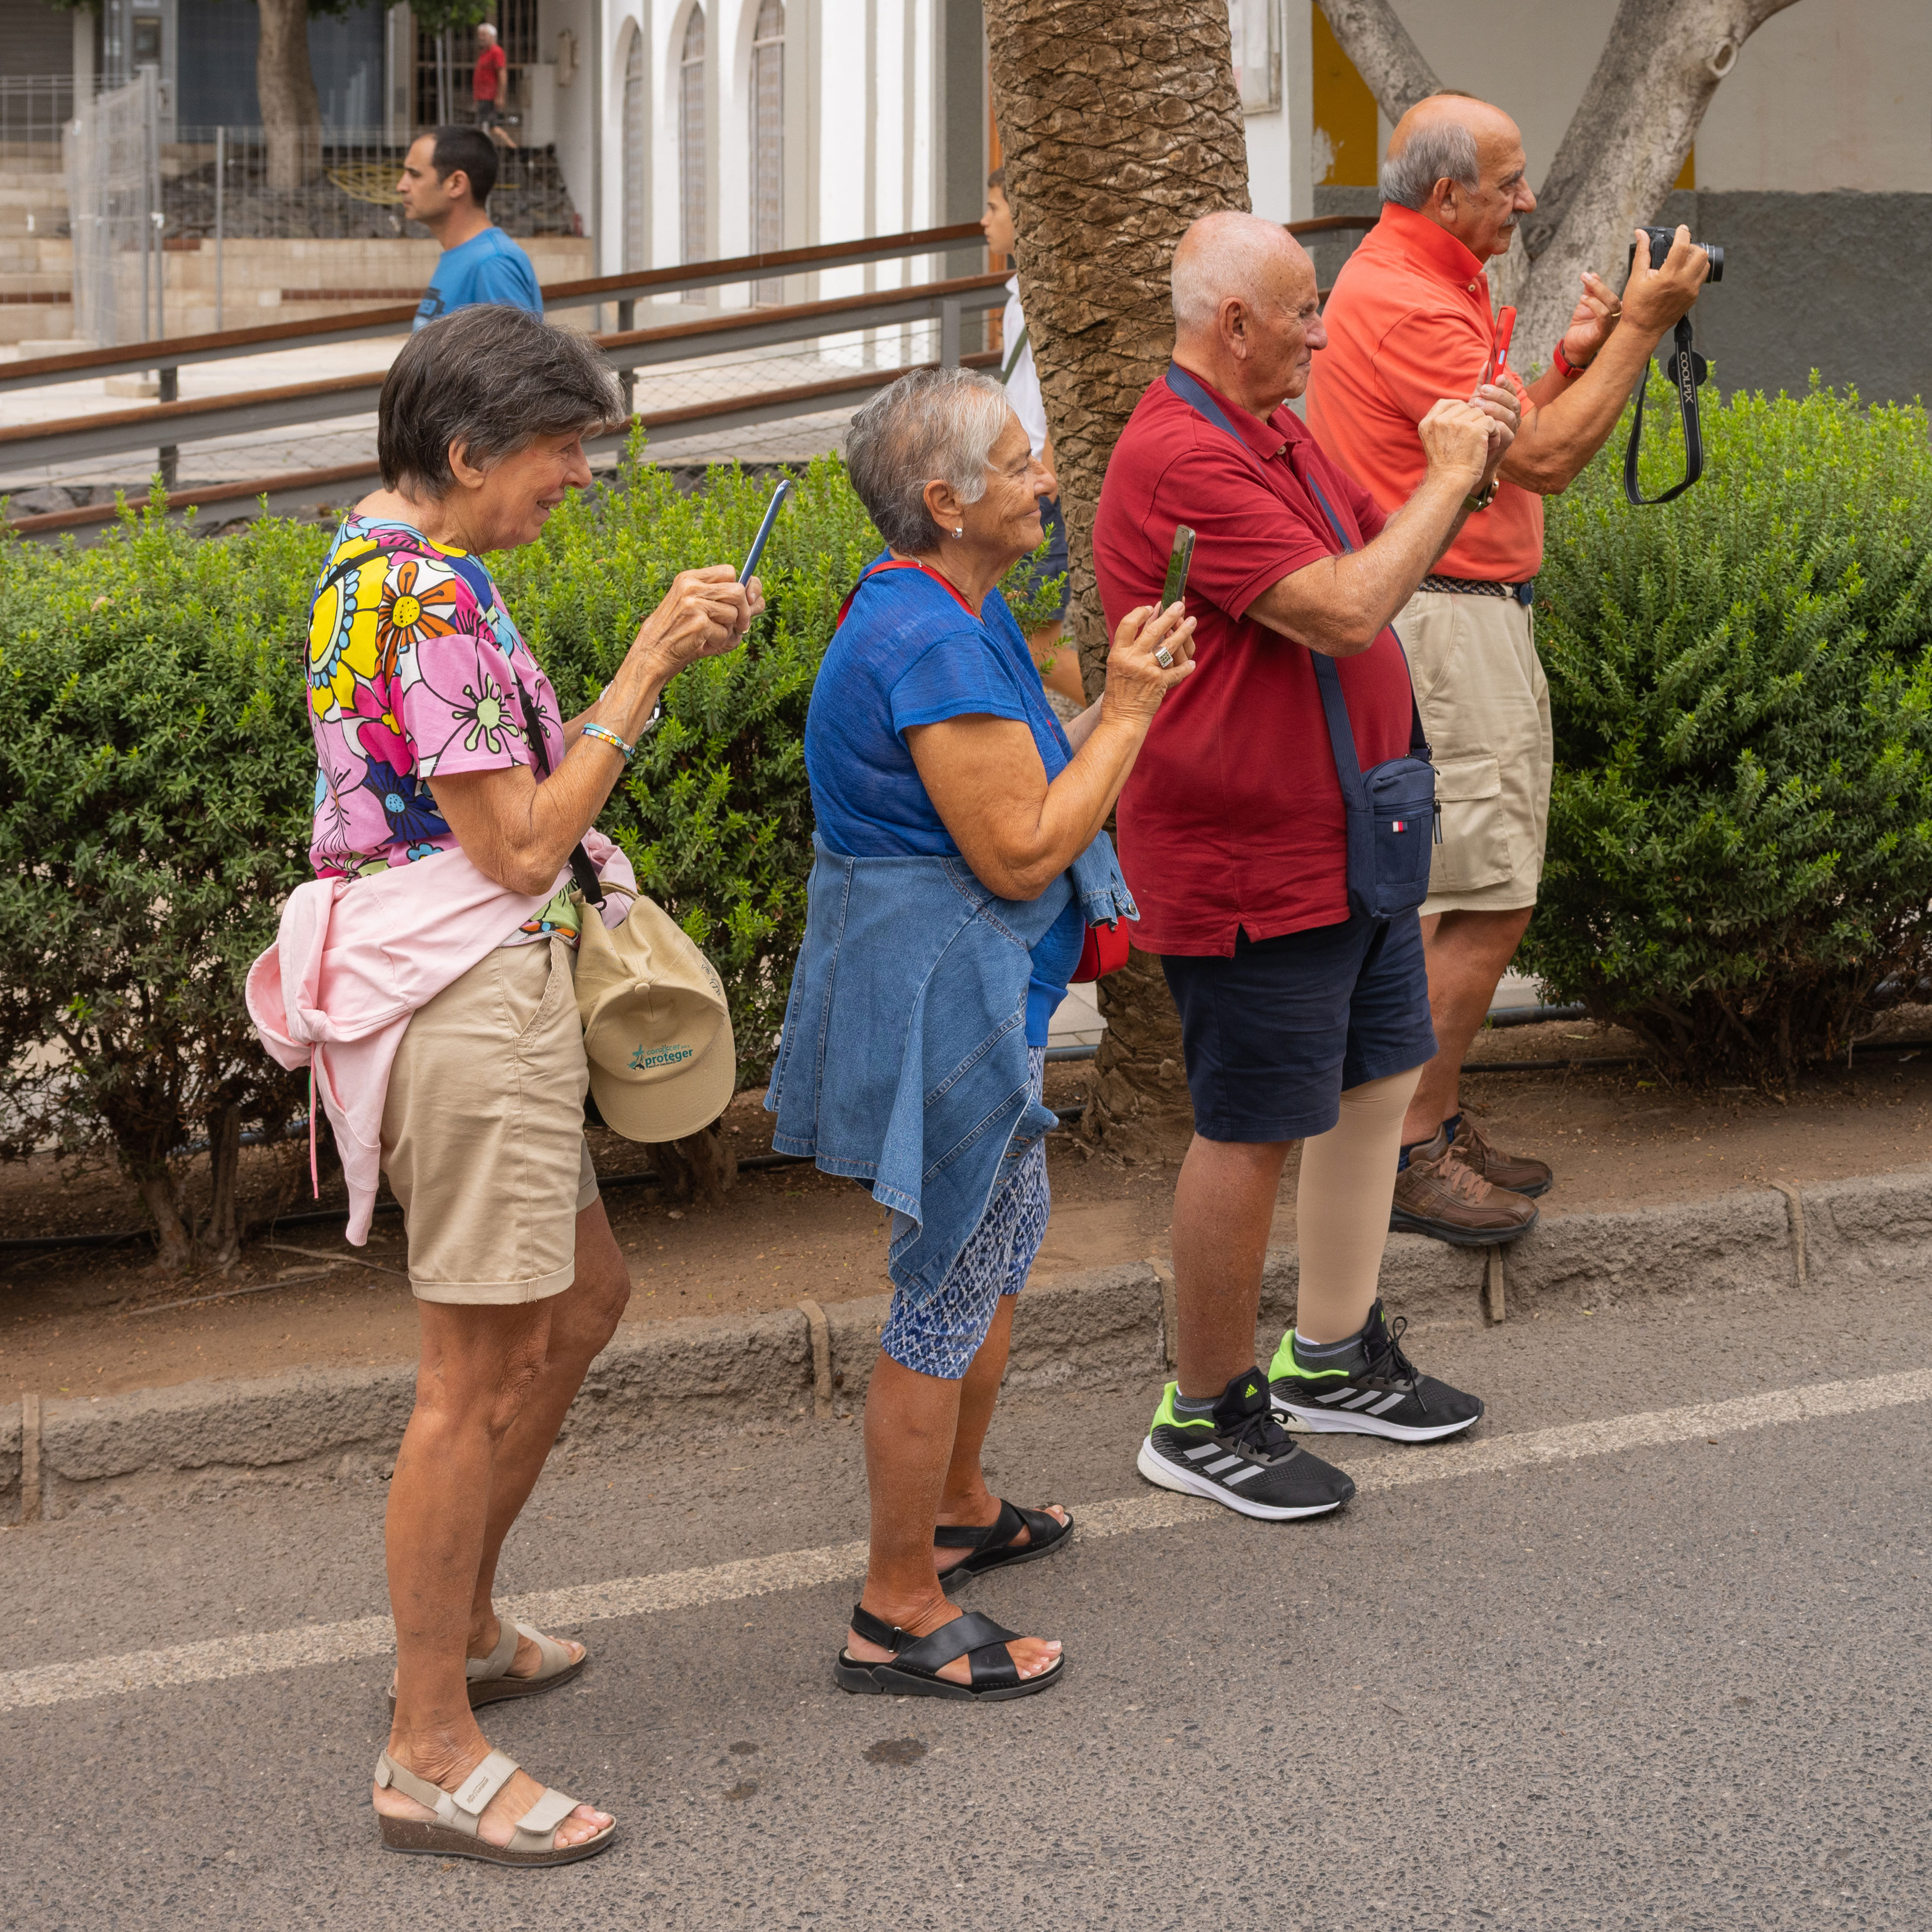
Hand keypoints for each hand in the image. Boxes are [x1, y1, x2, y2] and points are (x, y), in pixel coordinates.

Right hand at [630, 565, 755, 676]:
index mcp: (690, 578)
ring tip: (711, 635)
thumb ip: (726, 601)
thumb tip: (758, 599)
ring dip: (729, 629)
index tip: (749, 601)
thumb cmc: (681, 632)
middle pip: (737, 590)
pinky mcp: (698, 623)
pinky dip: (719, 642)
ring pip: (733, 613)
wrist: (653, 653)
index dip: (744, 586)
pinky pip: (725, 632)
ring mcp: (693, 603)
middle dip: (745, 610)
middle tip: (742, 626)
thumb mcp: (700, 609)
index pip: (729, 571)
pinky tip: (703, 643)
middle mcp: (690, 586)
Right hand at [1102, 599, 1196, 721]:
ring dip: (1183, 632)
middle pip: (1152, 631)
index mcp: (1118, 654)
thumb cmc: (1119, 692)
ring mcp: (1146, 671)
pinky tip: (1192, 663)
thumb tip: (1147, 621)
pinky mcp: (1159, 683)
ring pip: (1169, 646)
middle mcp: (1132, 659)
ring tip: (1193, 621)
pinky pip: (1177, 671)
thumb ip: (1131, 646)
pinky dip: (1186, 667)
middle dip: (1168, 615)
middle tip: (1179, 604)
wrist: (1121, 718)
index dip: (1140, 613)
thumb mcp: (1118, 666)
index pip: (1128, 624)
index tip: (1151, 607)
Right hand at [1418, 397, 1494, 489]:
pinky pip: (1491, 421)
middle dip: (1472, 420)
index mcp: (1427, 422)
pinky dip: (1494, 433)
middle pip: (1466, 407)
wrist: (1450, 482)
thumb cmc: (1446, 466)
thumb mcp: (1433, 441)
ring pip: (1480, 413)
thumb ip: (1442, 424)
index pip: (1447, 403)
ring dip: (1485, 426)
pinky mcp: (1474, 429)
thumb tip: (1463, 407)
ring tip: (1481, 443)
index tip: (1463, 426)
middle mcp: (1440, 420)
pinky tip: (1489, 444)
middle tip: (1473, 438)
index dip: (1459, 411)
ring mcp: (1457, 423)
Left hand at [1469, 379, 1519, 477]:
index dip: (1506, 384)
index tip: (1498, 377)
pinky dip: (1496, 427)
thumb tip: (1487, 363)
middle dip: (1498, 395)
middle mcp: (1513, 415)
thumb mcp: (1477, 401)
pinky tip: (1485, 423)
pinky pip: (1506, 433)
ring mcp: (1511, 429)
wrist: (1472, 451)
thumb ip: (1483, 384)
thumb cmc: (1476, 423)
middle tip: (1483, 391)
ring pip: (1510, 417)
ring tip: (1478, 406)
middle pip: (1513, 402)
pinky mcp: (1506, 443)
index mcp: (1508, 404)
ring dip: (1495, 409)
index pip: (1512, 391)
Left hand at [1558, 270, 1621, 370]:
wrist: (1574, 345)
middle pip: (1614, 296)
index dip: (1603, 283)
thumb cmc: (1582, 326)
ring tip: (1583, 289)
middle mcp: (1618, 317)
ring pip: (1611, 303)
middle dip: (1599, 285)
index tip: (1588, 275)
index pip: (1614, 293)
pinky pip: (1604, 315)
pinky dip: (1594, 304)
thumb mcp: (1586, 304)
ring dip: (1597, 292)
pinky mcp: (1604, 332)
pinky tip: (1584, 300)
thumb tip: (1593, 274)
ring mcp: (1612, 325)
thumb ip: (1591, 289)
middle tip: (1585, 276)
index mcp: (1616, 309)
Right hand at [1620, 225, 1709, 338]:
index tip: (1682, 229)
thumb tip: (1641, 234)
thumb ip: (1642, 252)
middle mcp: (1683, 283)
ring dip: (1696, 259)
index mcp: (1669, 276)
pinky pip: (1700, 279)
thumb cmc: (1637, 305)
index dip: (1683, 233)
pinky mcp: (1693, 298)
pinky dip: (1693, 272)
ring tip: (1683, 262)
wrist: (1642, 329)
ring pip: (1704, 266)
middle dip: (1692, 247)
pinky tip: (1681, 275)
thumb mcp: (1636, 276)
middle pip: (1701, 254)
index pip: (1683, 246)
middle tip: (1682, 249)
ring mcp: (1690, 291)